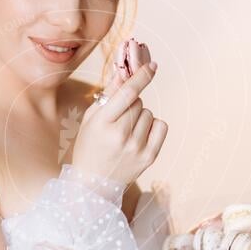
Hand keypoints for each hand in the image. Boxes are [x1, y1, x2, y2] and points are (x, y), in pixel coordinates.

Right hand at [72, 62, 167, 186]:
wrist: (93, 184)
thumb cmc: (89, 146)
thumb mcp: (90, 118)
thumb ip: (109, 93)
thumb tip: (124, 70)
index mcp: (103, 123)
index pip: (128, 93)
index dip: (141, 76)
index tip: (152, 66)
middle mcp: (121, 136)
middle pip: (139, 102)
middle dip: (131, 104)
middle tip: (118, 120)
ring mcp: (137, 147)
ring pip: (149, 113)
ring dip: (140, 117)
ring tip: (125, 132)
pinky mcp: (149, 156)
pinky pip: (161, 126)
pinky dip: (152, 126)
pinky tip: (139, 136)